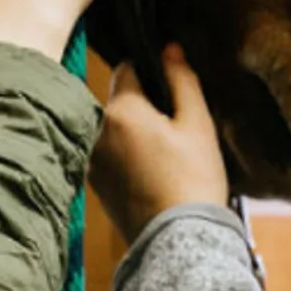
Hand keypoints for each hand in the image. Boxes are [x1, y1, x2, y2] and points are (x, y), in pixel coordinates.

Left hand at [90, 46, 230, 240]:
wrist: (178, 241)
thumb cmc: (194, 180)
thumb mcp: (198, 124)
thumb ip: (183, 80)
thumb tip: (170, 48)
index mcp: (121, 111)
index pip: (128, 69)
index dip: (152, 72)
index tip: (171, 89)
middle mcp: (96, 132)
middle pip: (120, 101)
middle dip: (143, 107)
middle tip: (175, 130)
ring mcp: (92, 162)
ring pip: (114, 130)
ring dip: (133, 133)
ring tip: (166, 157)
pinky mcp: (94, 186)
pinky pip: (110, 156)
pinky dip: (127, 158)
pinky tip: (153, 175)